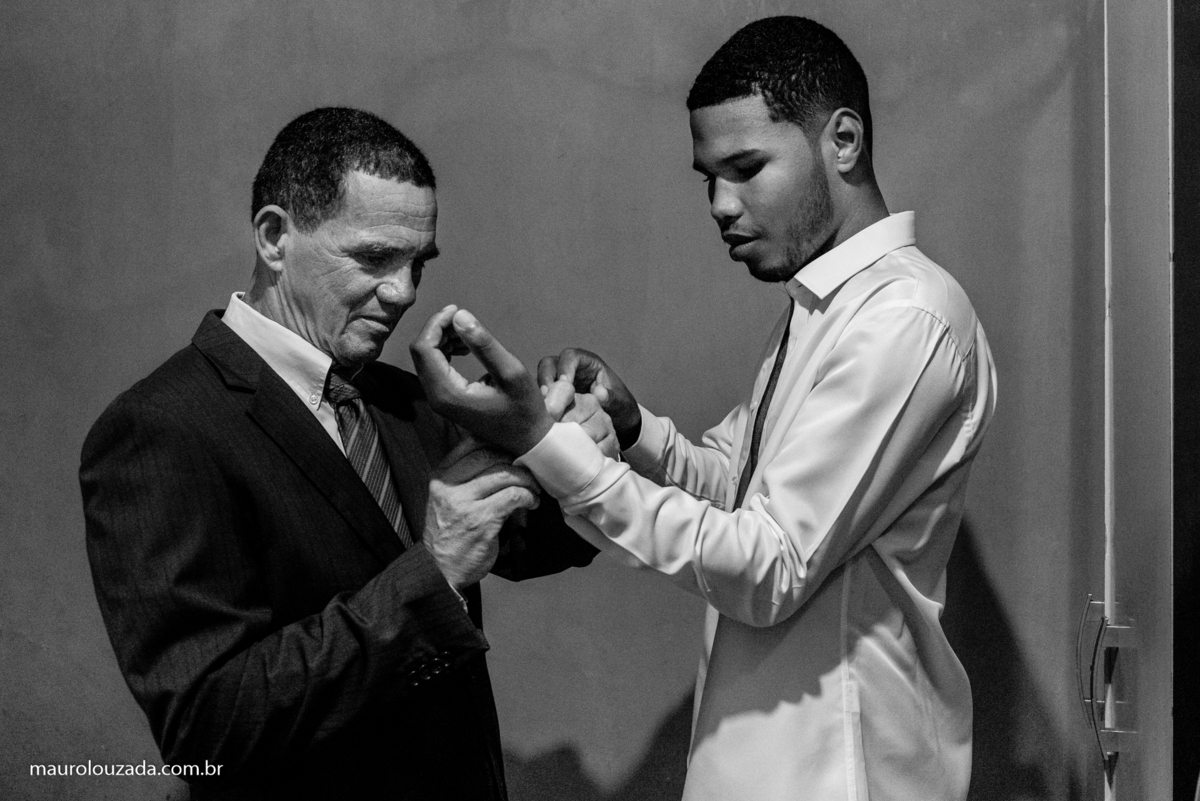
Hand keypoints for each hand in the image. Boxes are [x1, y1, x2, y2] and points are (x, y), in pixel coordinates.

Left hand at [411, 306, 572, 454]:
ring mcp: (440, 400)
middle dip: (438, 330)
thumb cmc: (525, 409)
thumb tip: (459, 316)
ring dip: (442, 339)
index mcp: (448, 393)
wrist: (528, 440)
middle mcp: (437, 398)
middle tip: (463, 318)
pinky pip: (435, 368)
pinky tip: (465, 347)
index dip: (436, 324)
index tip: (457, 309)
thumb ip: (484, 344)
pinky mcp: (447, 399)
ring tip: (467, 332)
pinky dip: (445, 352)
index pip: (424, 349)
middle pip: (421, 352)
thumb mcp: (512, 373)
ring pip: (427, 359)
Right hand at [422, 438, 541, 589]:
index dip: (498, 442)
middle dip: (516, 460)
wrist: (441, 571)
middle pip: (490, 454)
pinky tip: (532, 503)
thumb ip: (465, 477)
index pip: (471, 443)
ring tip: (533, 489)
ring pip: (504, 473)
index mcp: (440, 476)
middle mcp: (448, 486)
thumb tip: (501, 454)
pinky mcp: (481, 520)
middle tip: (529, 472)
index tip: (514, 451)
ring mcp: (464, 503)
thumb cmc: (450, 534)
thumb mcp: (446, 499)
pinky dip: (528, 497)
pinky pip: (513, 496)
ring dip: (526, 479)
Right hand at [538, 348, 640, 449]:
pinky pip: (542, 395)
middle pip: (550, 364)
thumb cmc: (620, 407)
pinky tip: (546, 415)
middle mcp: (571, 369)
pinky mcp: (555, 396)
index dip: (565, 367)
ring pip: (542, 378)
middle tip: (547, 397)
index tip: (566, 384)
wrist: (618, 421)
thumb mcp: (620, 403)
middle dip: (546, 378)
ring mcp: (560, 382)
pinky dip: (542, 403)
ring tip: (545, 408)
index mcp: (589, 363)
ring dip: (541, 392)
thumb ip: (611, 398)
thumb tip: (599, 393)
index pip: (571, 356)